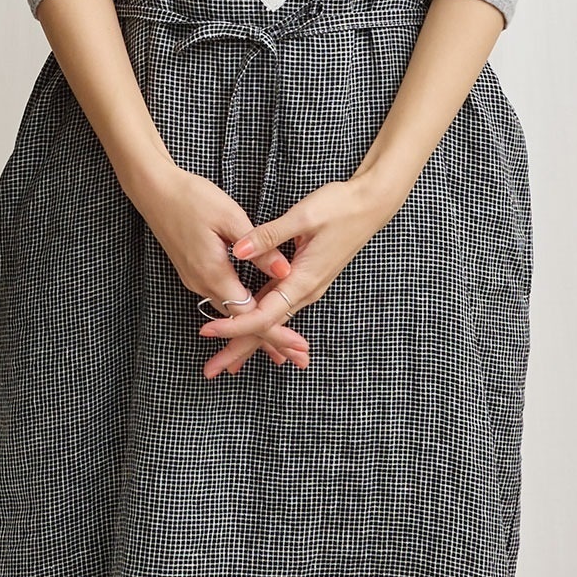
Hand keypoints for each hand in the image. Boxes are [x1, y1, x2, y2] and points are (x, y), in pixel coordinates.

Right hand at [128, 162, 311, 377]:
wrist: (152, 189)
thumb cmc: (192, 197)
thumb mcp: (231, 217)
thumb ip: (260, 248)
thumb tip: (285, 272)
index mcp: (213, 273)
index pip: (250, 315)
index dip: (277, 332)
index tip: (299, 347)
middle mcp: (201, 283)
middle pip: (240, 321)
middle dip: (270, 339)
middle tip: (297, 358)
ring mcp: (194, 279)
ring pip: (229, 313)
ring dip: (255, 329)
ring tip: (281, 346)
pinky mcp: (192, 272)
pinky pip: (220, 300)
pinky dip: (240, 314)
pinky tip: (253, 316)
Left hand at [195, 175, 403, 371]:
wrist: (370, 205)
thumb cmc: (339, 208)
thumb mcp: (302, 217)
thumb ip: (268, 236)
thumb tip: (239, 250)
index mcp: (303, 280)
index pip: (264, 315)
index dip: (234, 325)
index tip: (206, 330)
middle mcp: (305, 291)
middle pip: (266, 329)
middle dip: (237, 350)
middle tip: (210, 371)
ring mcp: (306, 287)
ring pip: (270, 322)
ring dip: (246, 342)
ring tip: (224, 362)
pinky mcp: (303, 280)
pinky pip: (277, 309)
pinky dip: (260, 325)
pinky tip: (248, 334)